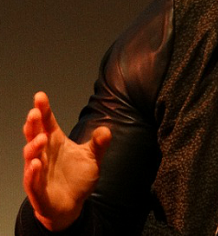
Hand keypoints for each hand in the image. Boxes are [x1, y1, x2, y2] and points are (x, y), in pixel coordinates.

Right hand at [23, 92, 110, 230]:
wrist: (71, 204)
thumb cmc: (77, 176)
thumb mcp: (92, 157)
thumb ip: (99, 143)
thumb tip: (105, 130)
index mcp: (55, 142)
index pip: (47, 123)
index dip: (43, 110)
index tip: (40, 96)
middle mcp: (44, 154)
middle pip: (35, 135)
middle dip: (33, 124)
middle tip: (34, 112)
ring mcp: (38, 171)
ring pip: (31, 156)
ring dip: (34, 146)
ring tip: (41, 138)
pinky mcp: (37, 190)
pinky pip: (32, 181)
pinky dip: (32, 173)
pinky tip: (36, 164)